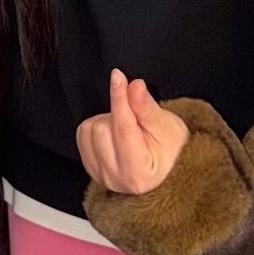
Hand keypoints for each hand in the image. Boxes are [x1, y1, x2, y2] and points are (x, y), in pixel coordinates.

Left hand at [76, 69, 189, 194]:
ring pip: (89, 129)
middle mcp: (115, 178)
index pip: (123, 128)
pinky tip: (114, 135)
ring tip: (127, 129)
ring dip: (107, 121)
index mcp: (138, 172)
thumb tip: (134, 85)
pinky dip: (97, 128)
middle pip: (102, 127)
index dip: (120, 98)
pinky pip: (82, 135)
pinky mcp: (89, 168)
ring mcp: (99, 175)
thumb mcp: (166, 126)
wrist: (166, 170)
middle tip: (136, 121)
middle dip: (118, 115)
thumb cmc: (171, 150)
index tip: (118, 75)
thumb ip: (146, 107)